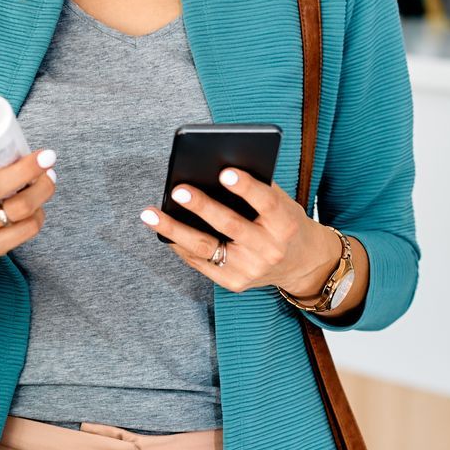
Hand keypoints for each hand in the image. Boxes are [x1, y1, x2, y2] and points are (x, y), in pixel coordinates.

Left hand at [140, 169, 335, 297]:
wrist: (300, 264)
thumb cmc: (284, 222)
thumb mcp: (283, 203)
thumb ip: (257, 188)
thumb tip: (212, 167)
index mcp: (285, 224)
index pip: (266, 203)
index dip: (246, 187)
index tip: (224, 171)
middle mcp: (269, 250)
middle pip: (230, 226)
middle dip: (202, 207)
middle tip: (178, 190)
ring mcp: (250, 270)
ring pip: (206, 248)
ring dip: (174, 230)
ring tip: (150, 214)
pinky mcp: (233, 283)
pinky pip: (200, 263)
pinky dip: (179, 245)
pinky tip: (162, 231)